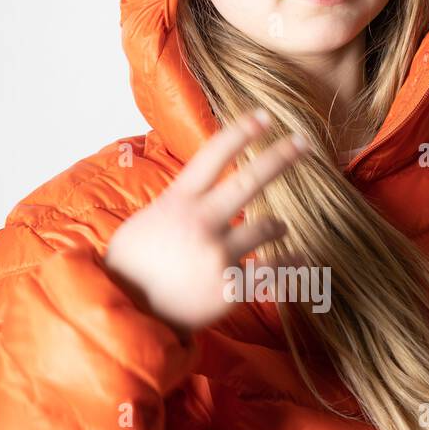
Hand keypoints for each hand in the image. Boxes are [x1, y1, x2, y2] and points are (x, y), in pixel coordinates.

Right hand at [104, 110, 307, 340]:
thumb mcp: (145, 222)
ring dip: (278, 226)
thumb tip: (197, 190)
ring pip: (268, 227)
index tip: (264, 117)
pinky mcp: (230, 287)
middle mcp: (200, 222)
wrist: (125, 312)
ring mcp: (217, 254)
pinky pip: (274, 271)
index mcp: (177, 202)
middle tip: (303, 142)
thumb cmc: (131, 268)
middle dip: (280, 157)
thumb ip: (176, 203)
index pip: (213, 155)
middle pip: (249, 180)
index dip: (241, 132)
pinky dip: (289, 264)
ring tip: (278, 228)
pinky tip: (299, 261)